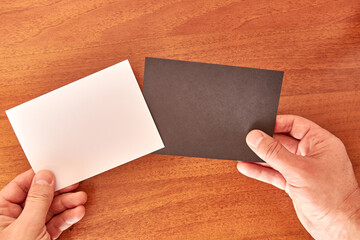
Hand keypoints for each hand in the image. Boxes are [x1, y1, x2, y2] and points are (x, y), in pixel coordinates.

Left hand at [0, 169, 86, 239]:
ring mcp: (29, 229)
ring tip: (80, 199)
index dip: (37, 177)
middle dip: (59, 192)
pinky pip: (56, 222)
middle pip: (40, 197)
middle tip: (72, 184)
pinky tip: (77, 212)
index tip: (54, 171)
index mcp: (1, 213)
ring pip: (51, 210)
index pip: (19, 187)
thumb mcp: (28, 226)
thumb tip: (45, 177)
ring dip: (68, 204)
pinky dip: (68, 217)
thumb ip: (37, 201)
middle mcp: (14, 220)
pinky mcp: (41, 238)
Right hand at [237, 115, 359, 239]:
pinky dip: (261, 171)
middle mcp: (311, 153)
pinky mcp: (295, 183)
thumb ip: (274, 153)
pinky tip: (247, 167)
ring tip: (243, 153)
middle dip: (265, 141)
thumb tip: (257, 138)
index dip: (276, 123)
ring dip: (260, 157)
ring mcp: (302, 169)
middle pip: (282, 141)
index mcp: (320, 143)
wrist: (338, 226)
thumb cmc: (333, 198)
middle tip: (248, 140)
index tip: (259, 125)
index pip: (295, 124)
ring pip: (276, 158)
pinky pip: (274, 172)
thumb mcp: (298, 170)